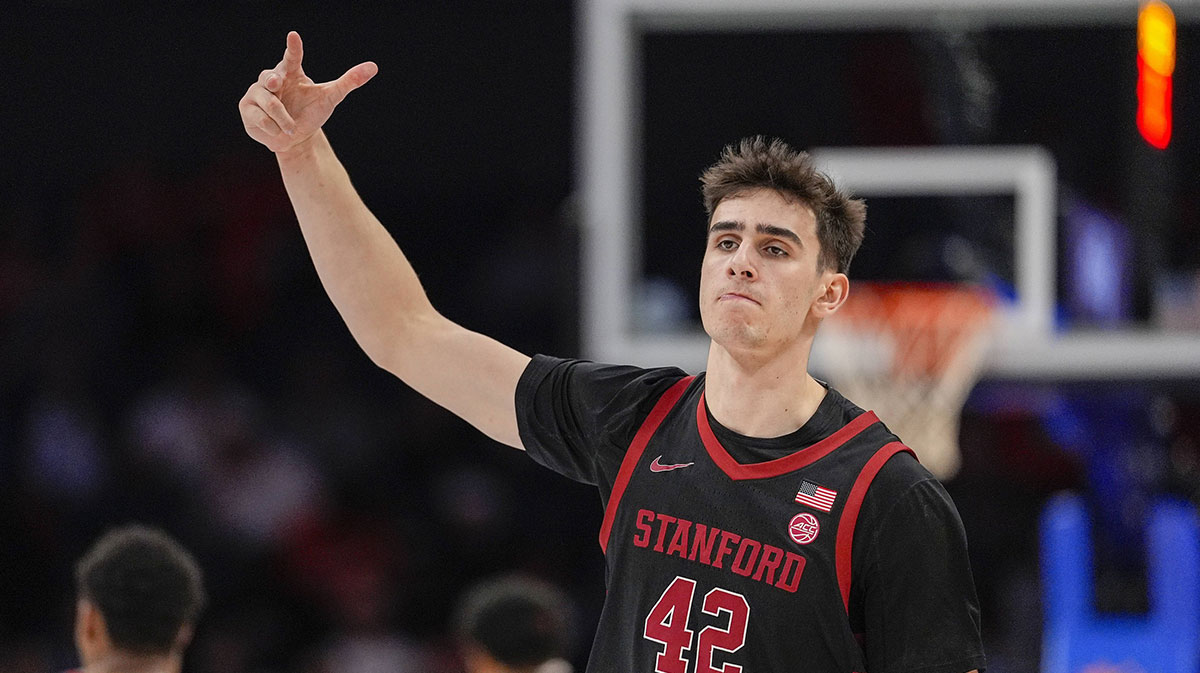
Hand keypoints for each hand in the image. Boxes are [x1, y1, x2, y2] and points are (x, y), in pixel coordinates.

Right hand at [238, 31, 377, 153]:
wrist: (294, 138)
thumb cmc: (311, 113)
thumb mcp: (331, 97)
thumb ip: (349, 82)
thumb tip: (374, 67)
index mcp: (290, 72)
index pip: (291, 58)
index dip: (292, 47)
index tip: (294, 36)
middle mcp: (270, 79)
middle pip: (270, 77)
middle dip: (272, 80)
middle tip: (276, 83)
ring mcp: (255, 93)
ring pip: (267, 102)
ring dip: (283, 119)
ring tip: (291, 128)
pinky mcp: (247, 110)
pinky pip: (259, 118)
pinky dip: (272, 129)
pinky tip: (277, 131)